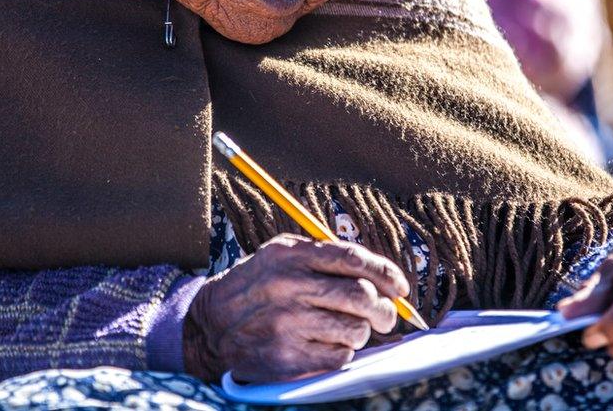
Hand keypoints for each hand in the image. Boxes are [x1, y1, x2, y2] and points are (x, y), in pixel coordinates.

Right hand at [183, 234, 407, 382]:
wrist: (212, 325)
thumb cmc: (257, 286)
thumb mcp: (280, 255)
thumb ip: (324, 257)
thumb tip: (381, 276)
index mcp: (291, 255)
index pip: (353, 259)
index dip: (386, 273)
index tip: (401, 287)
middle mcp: (290, 286)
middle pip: (362, 297)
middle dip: (385, 310)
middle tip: (387, 316)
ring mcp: (288, 323)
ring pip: (356, 330)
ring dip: (362, 332)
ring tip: (347, 328)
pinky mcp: (287, 357)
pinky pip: (340, 357)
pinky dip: (342, 352)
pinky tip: (326, 344)